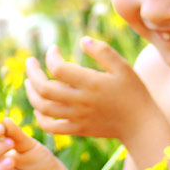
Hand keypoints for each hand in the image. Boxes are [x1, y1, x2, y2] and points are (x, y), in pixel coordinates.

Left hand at [24, 39, 156, 140]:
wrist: (140, 125)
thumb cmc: (134, 92)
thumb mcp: (123, 67)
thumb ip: (103, 52)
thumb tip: (82, 40)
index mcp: (91, 83)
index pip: (58, 68)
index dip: (50, 56)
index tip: (54, 49)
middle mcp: (80, 101)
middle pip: (45, 88)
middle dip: (32, 73)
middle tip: (30, 62)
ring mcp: (77, 117)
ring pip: (44, 108)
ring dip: (31, 93)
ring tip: (29, 82)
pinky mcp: (77, 129)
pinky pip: (51, 127)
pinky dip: (40, 118)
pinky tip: (38, 108)